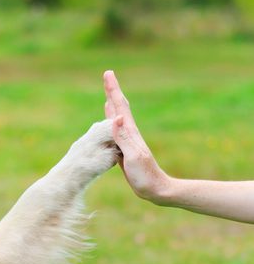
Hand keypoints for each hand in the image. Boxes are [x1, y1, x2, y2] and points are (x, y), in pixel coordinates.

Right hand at [103, 70, 170, 202]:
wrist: (155, 188)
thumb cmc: (145, 175)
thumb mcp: (133, 156)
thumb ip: (124, 138)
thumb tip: (116, 117)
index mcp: (131, 132)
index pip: (120, 107)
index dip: (113, 90)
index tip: (108, 74)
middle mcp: (129, 133)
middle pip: (119, 107)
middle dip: (113, 91)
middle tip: (108, 76)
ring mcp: (127, 140)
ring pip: (117, 117)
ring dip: (112, 104)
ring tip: (108, 94)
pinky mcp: (124, 148)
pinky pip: (115, 131)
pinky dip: (111, 121)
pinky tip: (110, 120)